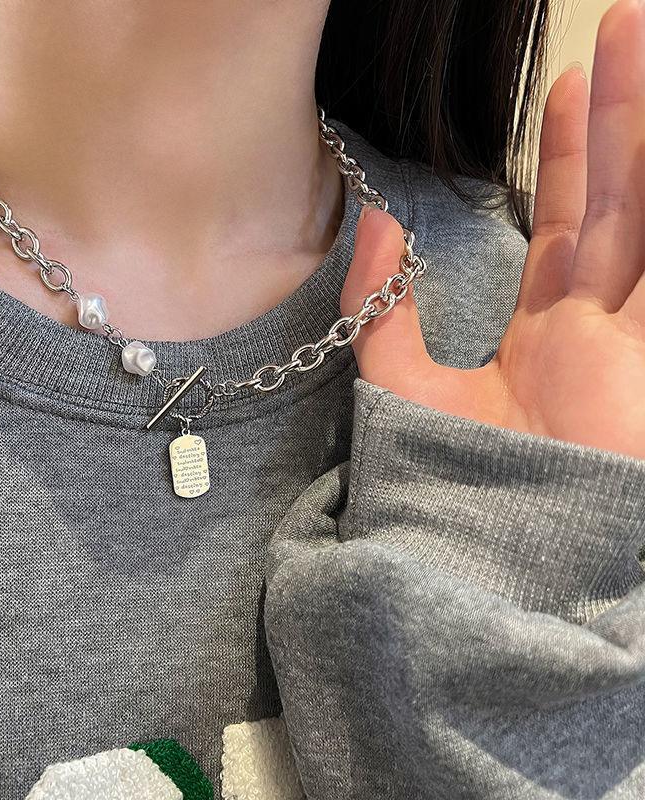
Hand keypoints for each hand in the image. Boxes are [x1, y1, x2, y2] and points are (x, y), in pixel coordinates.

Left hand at [341, 0, 644, 459]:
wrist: (486, 560)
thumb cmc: (446, 482)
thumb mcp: (400, 384)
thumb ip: (382, 306)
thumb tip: (374, 219)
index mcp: (544, 337)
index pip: (564, 227)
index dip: (572, 158)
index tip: (571, 87)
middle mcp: (598, 334)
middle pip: (618, 208)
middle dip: (625, 124)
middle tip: (628, 32)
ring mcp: (634, 354)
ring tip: (644, 51)